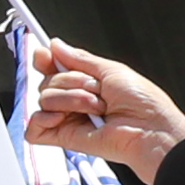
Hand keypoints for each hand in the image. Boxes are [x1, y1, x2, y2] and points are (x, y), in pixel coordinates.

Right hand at [17, 31, 184, 175]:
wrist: (150, 130)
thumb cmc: (143, 103)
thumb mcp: (112, 69)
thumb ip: (80, 58)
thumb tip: (57, 46)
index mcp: (88, 82)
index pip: (55, 68)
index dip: (46, 60)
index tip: (44, 54)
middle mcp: (76, 100)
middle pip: (47, 81)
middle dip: (71, 81)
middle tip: (95, 89)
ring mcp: (69, 119)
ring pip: (44, 98)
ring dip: (71, 99)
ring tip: (95, 108)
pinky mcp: (63, 138)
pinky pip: (34, 127)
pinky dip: (44, 118)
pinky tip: (63, 118)